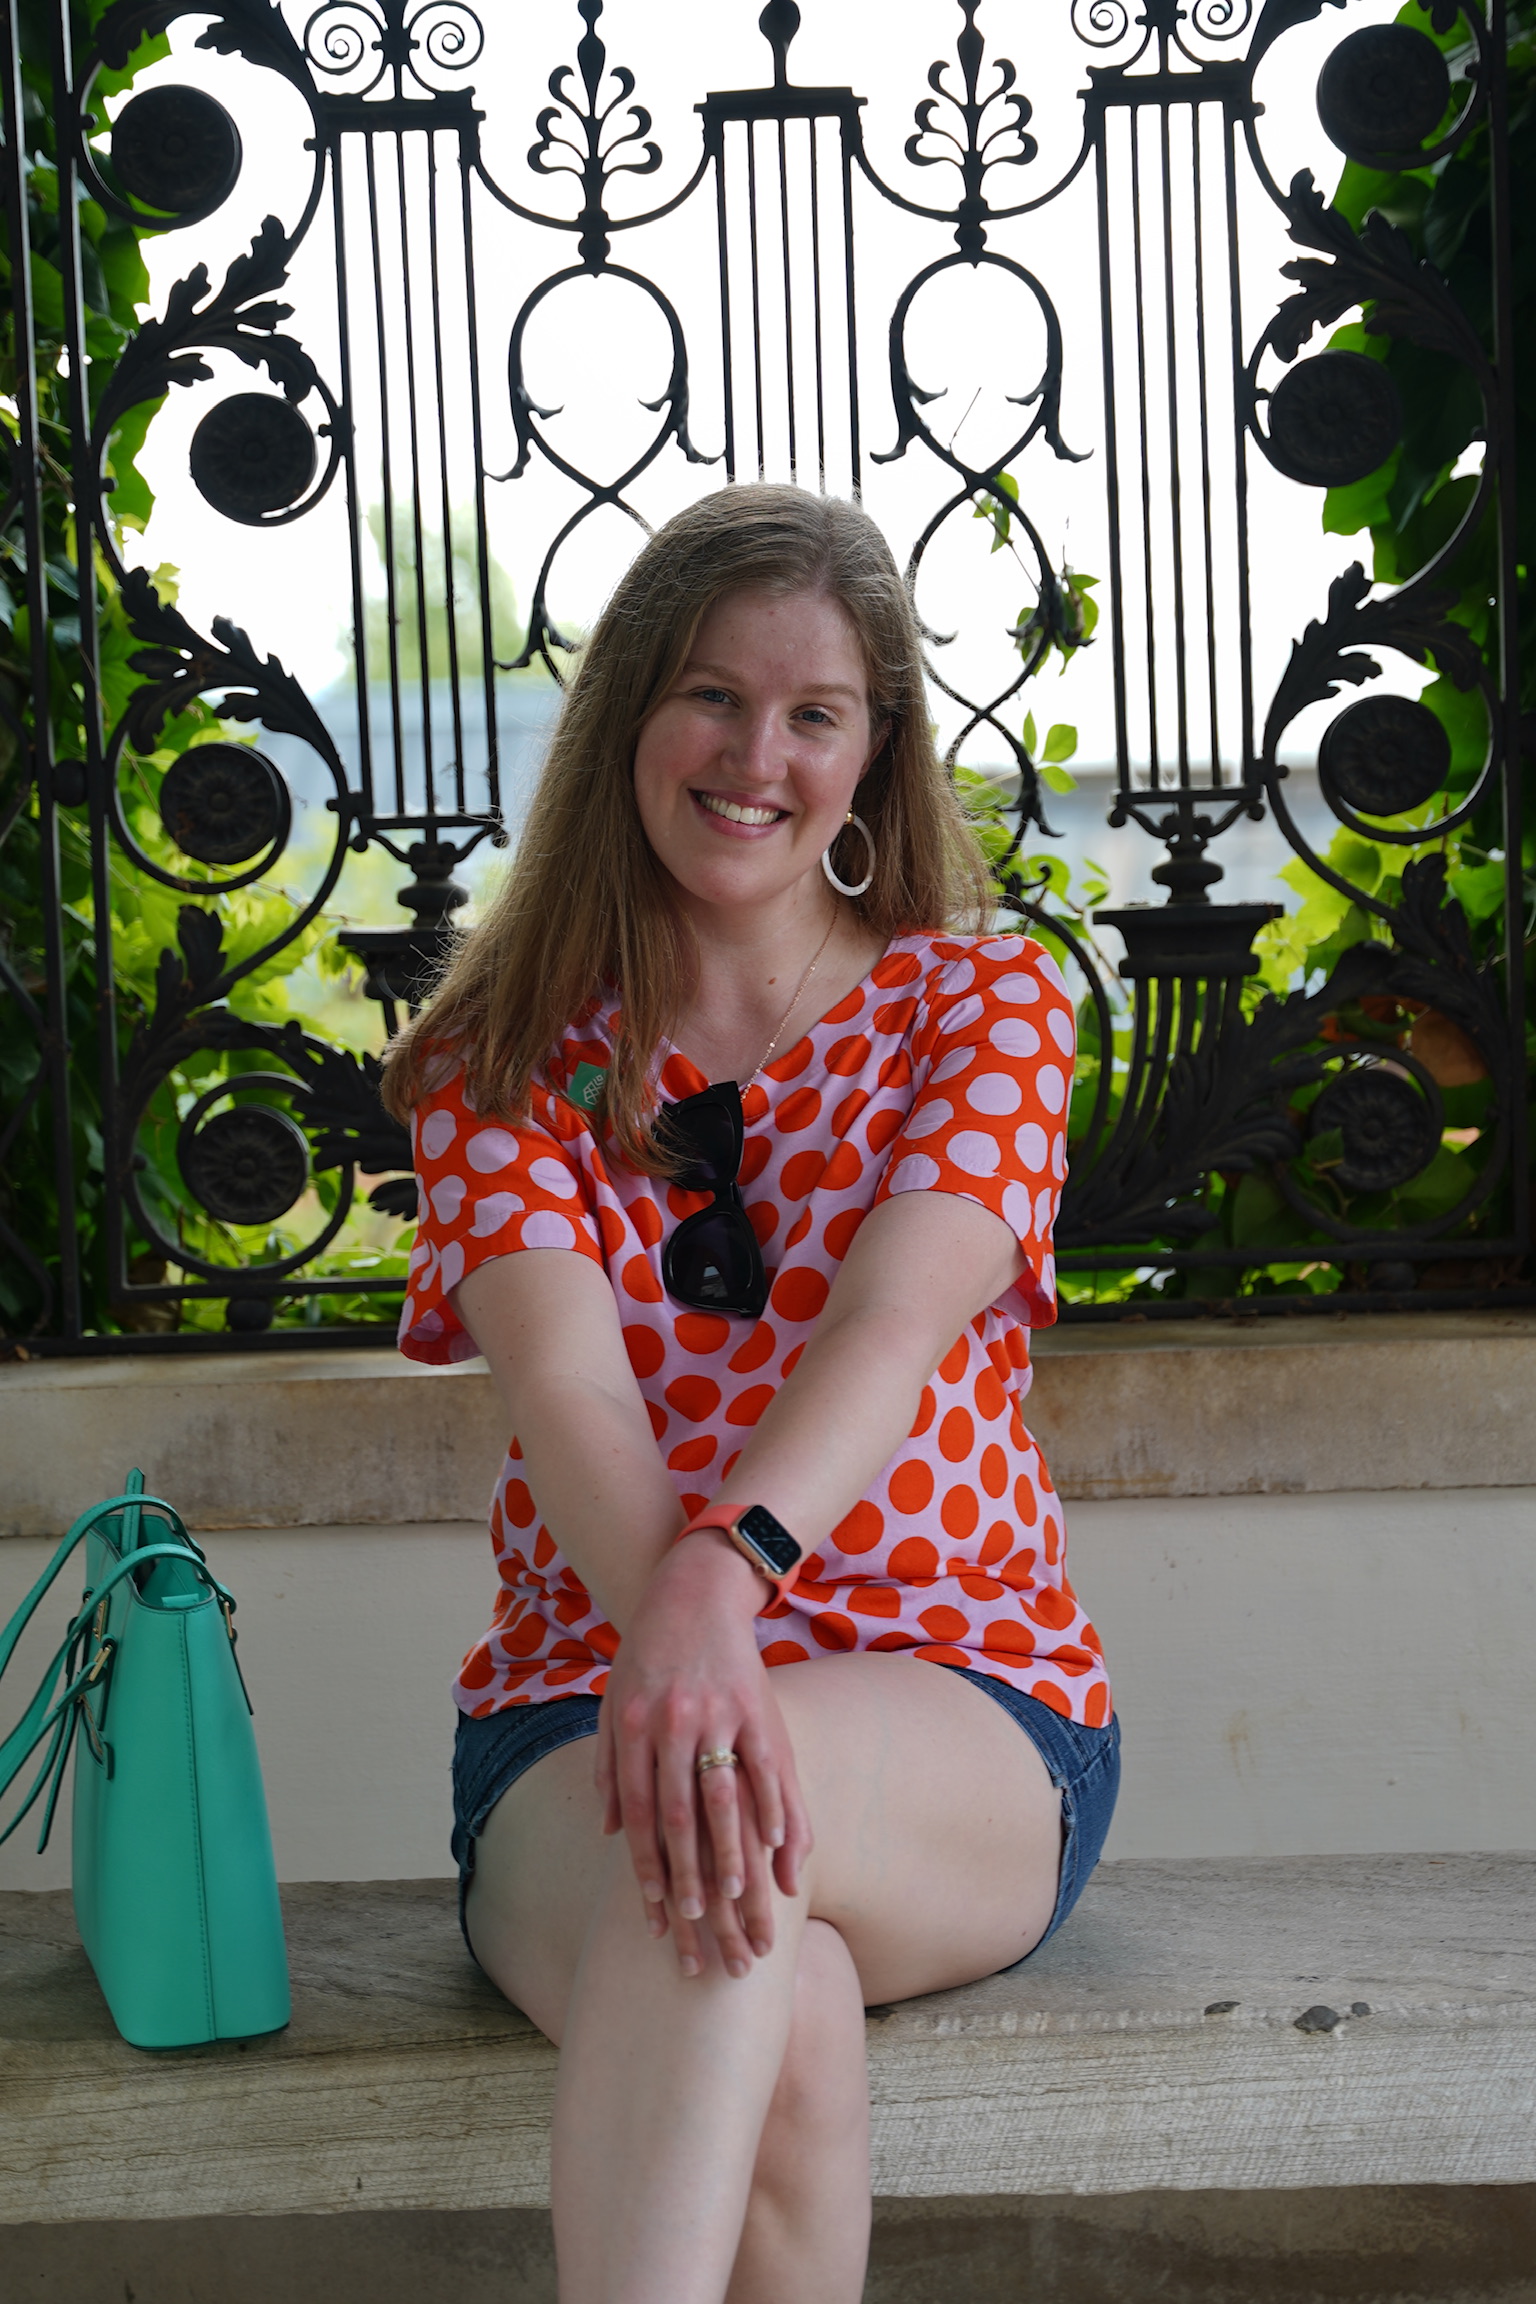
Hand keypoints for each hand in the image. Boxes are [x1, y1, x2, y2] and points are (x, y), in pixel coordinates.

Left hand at [594, 1530, 813, 1975]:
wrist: (692, 1588)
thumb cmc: (647, 1652)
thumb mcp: (614, 1703)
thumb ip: (610, 1767)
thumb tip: (611, 1831)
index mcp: (634, 1730)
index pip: (639, 1817)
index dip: (647, 1871)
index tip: (655, 1919)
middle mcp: (672, 1726)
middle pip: (680, 1820)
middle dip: (688, 1882)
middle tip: (699, 1931)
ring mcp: (717, 1716)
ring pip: (725, 1800)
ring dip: (733, 1857)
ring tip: (741, 1906)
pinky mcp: (757, 1706)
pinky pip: (769, 1768)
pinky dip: (777, 1809)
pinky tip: (784, 1849)